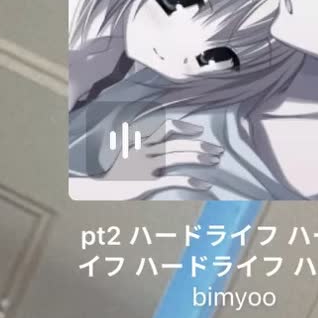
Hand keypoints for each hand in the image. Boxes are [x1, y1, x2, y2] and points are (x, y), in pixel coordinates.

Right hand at [101, 115, 221, 191]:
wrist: (101, 192)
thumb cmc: (116, 175)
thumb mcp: (128, 153)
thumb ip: (144, 146)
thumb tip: (162, 144)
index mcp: (140, 140)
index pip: (166, 125)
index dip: (184, 127)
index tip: (199, 132)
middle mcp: (143, 149)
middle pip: (176, 142)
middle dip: (199, 144)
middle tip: (217, 150)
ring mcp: (145, 166)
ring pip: (176, 157)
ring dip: (198, 158)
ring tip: (214, 161)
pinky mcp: (147, 183)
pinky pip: (173, 179)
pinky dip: (190, 181)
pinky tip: (203, 185)